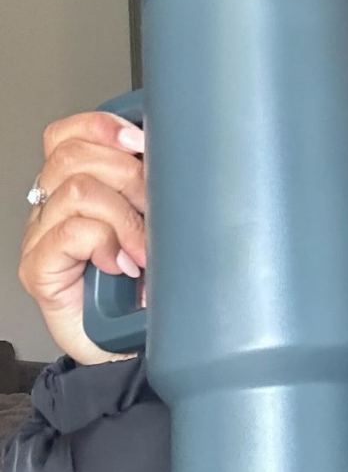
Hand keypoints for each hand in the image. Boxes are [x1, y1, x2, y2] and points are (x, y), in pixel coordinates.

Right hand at [19, 112, 146, 365]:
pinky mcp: (40, 270)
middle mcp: (54, 207)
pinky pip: (71, 231)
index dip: (102, 127)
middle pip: (73, 155)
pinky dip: (106, 242)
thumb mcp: (160, 226)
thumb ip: (159, 190)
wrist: (128, 345)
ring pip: (77, 189)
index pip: (68, 134)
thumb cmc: (148, 286)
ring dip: (124, 215)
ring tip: (144, 247)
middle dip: (127, 175)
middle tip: (154, 210)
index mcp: (77, 187)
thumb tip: (184, 156)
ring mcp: (43, 237)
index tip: (143, 143)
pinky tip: (122, 264)